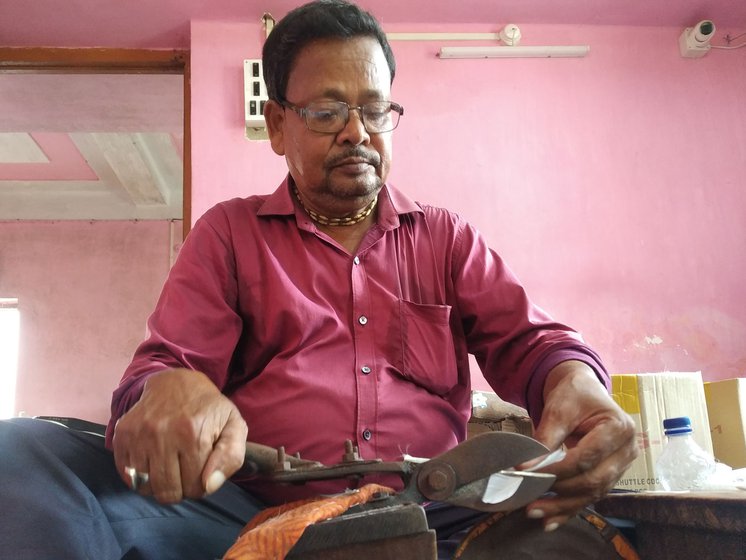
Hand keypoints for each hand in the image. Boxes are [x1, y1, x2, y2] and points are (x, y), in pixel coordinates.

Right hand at [112, 368, 247, 503]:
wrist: (176, 382)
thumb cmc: (208, 408)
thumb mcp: (233, 425)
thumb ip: (231, 456)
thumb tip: (209, 486)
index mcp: (194, 434)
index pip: (195, 488)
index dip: (201, 485)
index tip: (202, 470)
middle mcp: (163, 435)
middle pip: (168, 492)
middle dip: (180, 488)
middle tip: (185, 470)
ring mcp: (139, 435)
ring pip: (146, 487)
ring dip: (158, 485)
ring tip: (169, 467)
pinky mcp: (122, 435)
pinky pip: (127, 476)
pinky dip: (139, 478)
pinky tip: (152, 463)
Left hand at [524, 361, 637, 530]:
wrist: (583, 392)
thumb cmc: (574, 395)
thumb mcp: (559, 408)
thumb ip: (546, 437)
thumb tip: (525, 467)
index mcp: (619, 428)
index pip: (588, 457)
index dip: (558, 469)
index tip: (530, 474)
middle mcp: (627, 450)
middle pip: (594, 480)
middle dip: (561, 492)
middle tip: (530, 498)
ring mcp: (621, 466)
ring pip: (593, 493)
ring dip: (563, 506)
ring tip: (534, 512)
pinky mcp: (610, 476)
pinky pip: (590, 496)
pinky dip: (569, 509)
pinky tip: (550, 521)